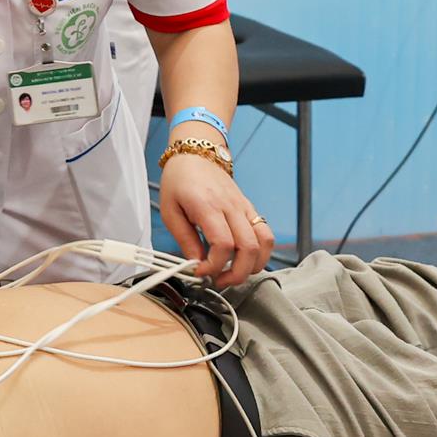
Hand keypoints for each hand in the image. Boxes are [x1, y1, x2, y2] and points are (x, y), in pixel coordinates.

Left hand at [159, 149, 273, 287]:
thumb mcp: (170, 211)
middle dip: (236, 273)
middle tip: (219, 280)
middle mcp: (231, 207)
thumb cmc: (180, 181)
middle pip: (249, 248)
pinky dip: (260, 253)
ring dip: (253, 266)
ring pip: (264, 243)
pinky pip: (266, 234)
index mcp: (208, 206)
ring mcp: (244, 208)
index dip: (213, 266)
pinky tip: (244, 260)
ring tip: (233, 273)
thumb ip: (184, 240)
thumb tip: (196, 264)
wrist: (195, 155)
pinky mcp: (250, 209)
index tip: (200, 272)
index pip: (223, 244)